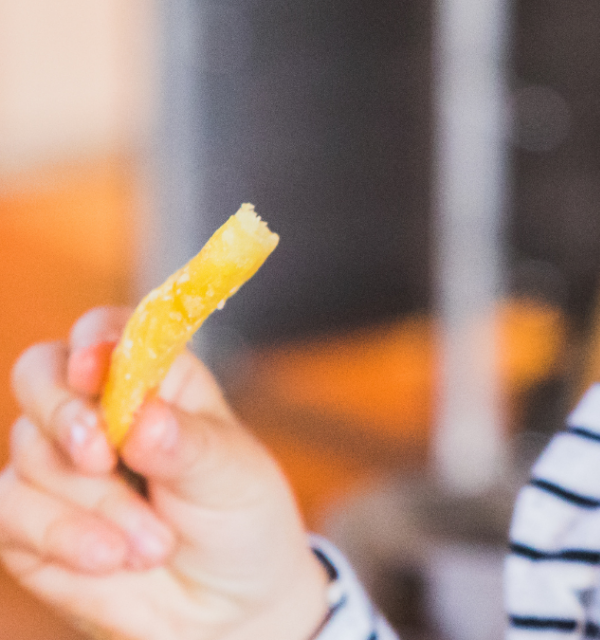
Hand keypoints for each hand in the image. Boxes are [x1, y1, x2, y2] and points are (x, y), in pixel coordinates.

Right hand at [0, 307, 328, 639]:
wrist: (226, 607)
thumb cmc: (239, 519)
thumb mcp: (232, 474)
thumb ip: (187, 443)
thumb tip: (143, 418)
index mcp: (156, 377)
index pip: (108, 330)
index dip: (95, 341)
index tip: (99, 370)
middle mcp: (99, 409)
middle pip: (40, 373)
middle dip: (65, 413)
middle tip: (103, 455)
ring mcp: (59, 464)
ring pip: (31, 452)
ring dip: (94, 503)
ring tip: (156, 544)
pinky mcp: (29, 521)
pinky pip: (9, 511)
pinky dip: (60, 536)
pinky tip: (109, 559)